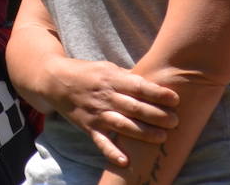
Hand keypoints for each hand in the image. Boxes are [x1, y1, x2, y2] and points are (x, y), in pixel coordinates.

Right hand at [44, 56, 179, 166]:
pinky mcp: (89, 127)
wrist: (54, 80)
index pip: (139, 87)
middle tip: (175, 121)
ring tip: (162, 137)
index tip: (175, 99)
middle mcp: (105, 97)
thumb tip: (154, 84)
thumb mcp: (106, 67)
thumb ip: (128, 77)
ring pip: (123, 125)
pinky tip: (125, 161)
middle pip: (135, 107)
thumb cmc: (86, 72)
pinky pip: (101, 142)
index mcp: (112, 79)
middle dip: (157, 115)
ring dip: (143, 133)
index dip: (158, 94)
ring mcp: (97, 113)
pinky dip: (112, 152)